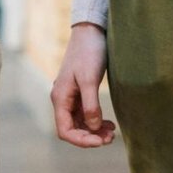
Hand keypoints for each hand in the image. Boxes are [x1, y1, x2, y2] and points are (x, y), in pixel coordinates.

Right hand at [51, 24, 113, 148]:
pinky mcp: (80, 92)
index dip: (81, 140)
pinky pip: (86, 114)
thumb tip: (93, 127)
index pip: (65, 131)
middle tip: (111, 138)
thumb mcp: (90, 79)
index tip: (100, 142)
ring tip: (112, 133)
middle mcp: (63, 100)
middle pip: (73, 129)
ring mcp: (71, 96)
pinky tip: (109, 123)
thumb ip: (91, 105)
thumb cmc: (88, 52)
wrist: (91, 31)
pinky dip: (96, 121)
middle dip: (91, 137)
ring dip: (94, 130)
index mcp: (60, 97)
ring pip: (80, 123)